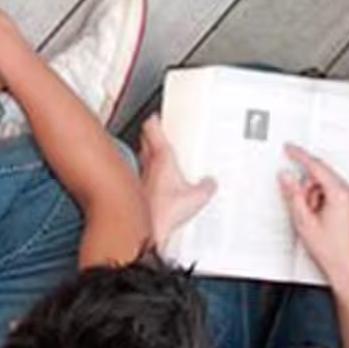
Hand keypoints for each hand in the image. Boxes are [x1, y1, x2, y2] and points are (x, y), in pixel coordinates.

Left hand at [138, 116, 217, 248]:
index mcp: (161, 158)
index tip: (157, 115)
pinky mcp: (137, 193)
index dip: (154, 119)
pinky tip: (157, 184)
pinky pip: (144, 177)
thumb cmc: (162, 213)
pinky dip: (149, 175)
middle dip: (150, 134)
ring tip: (160, 155)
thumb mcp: (195, 199)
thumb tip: (210, 182)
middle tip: (158, 131)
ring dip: (148, 154)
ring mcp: (141, 179)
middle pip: (144, 141)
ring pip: (142, 158)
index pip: (152, 129)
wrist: (145, 232)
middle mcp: (147, 165)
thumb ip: (205, 188)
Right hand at [278, 144, 348, 286]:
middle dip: (308, 188)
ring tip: (313, 218)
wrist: (345, 268)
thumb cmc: (329, 250)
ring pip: (328, 185)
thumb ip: (293, 195)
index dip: (301, 156)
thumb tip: (287, 177)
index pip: (317, 167)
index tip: (290, 148)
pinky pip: (336, 194)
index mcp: (340, 195)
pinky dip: (324, 200)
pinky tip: (320, 218)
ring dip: (316, 196)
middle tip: (302, 206)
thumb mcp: (304, 221)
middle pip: (323, 176)